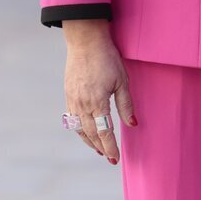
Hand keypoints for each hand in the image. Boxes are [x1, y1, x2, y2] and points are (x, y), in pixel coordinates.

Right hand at [62, 19, 135, 161]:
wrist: (85, 41)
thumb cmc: (107, 58)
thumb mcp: (122, 81)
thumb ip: (126, 105)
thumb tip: (132, 124)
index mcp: (97, 102)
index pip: (103, 132)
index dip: (110, 147)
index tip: (115, 158)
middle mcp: (82, 104)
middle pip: (90, 134)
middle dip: (100, 147)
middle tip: (109, 158)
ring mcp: (72, 100)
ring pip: (79, 128)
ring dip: (89, 141)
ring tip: (98, 149)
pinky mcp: (68, 94)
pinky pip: (72, 118)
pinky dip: (79, 129)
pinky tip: (86, 132)